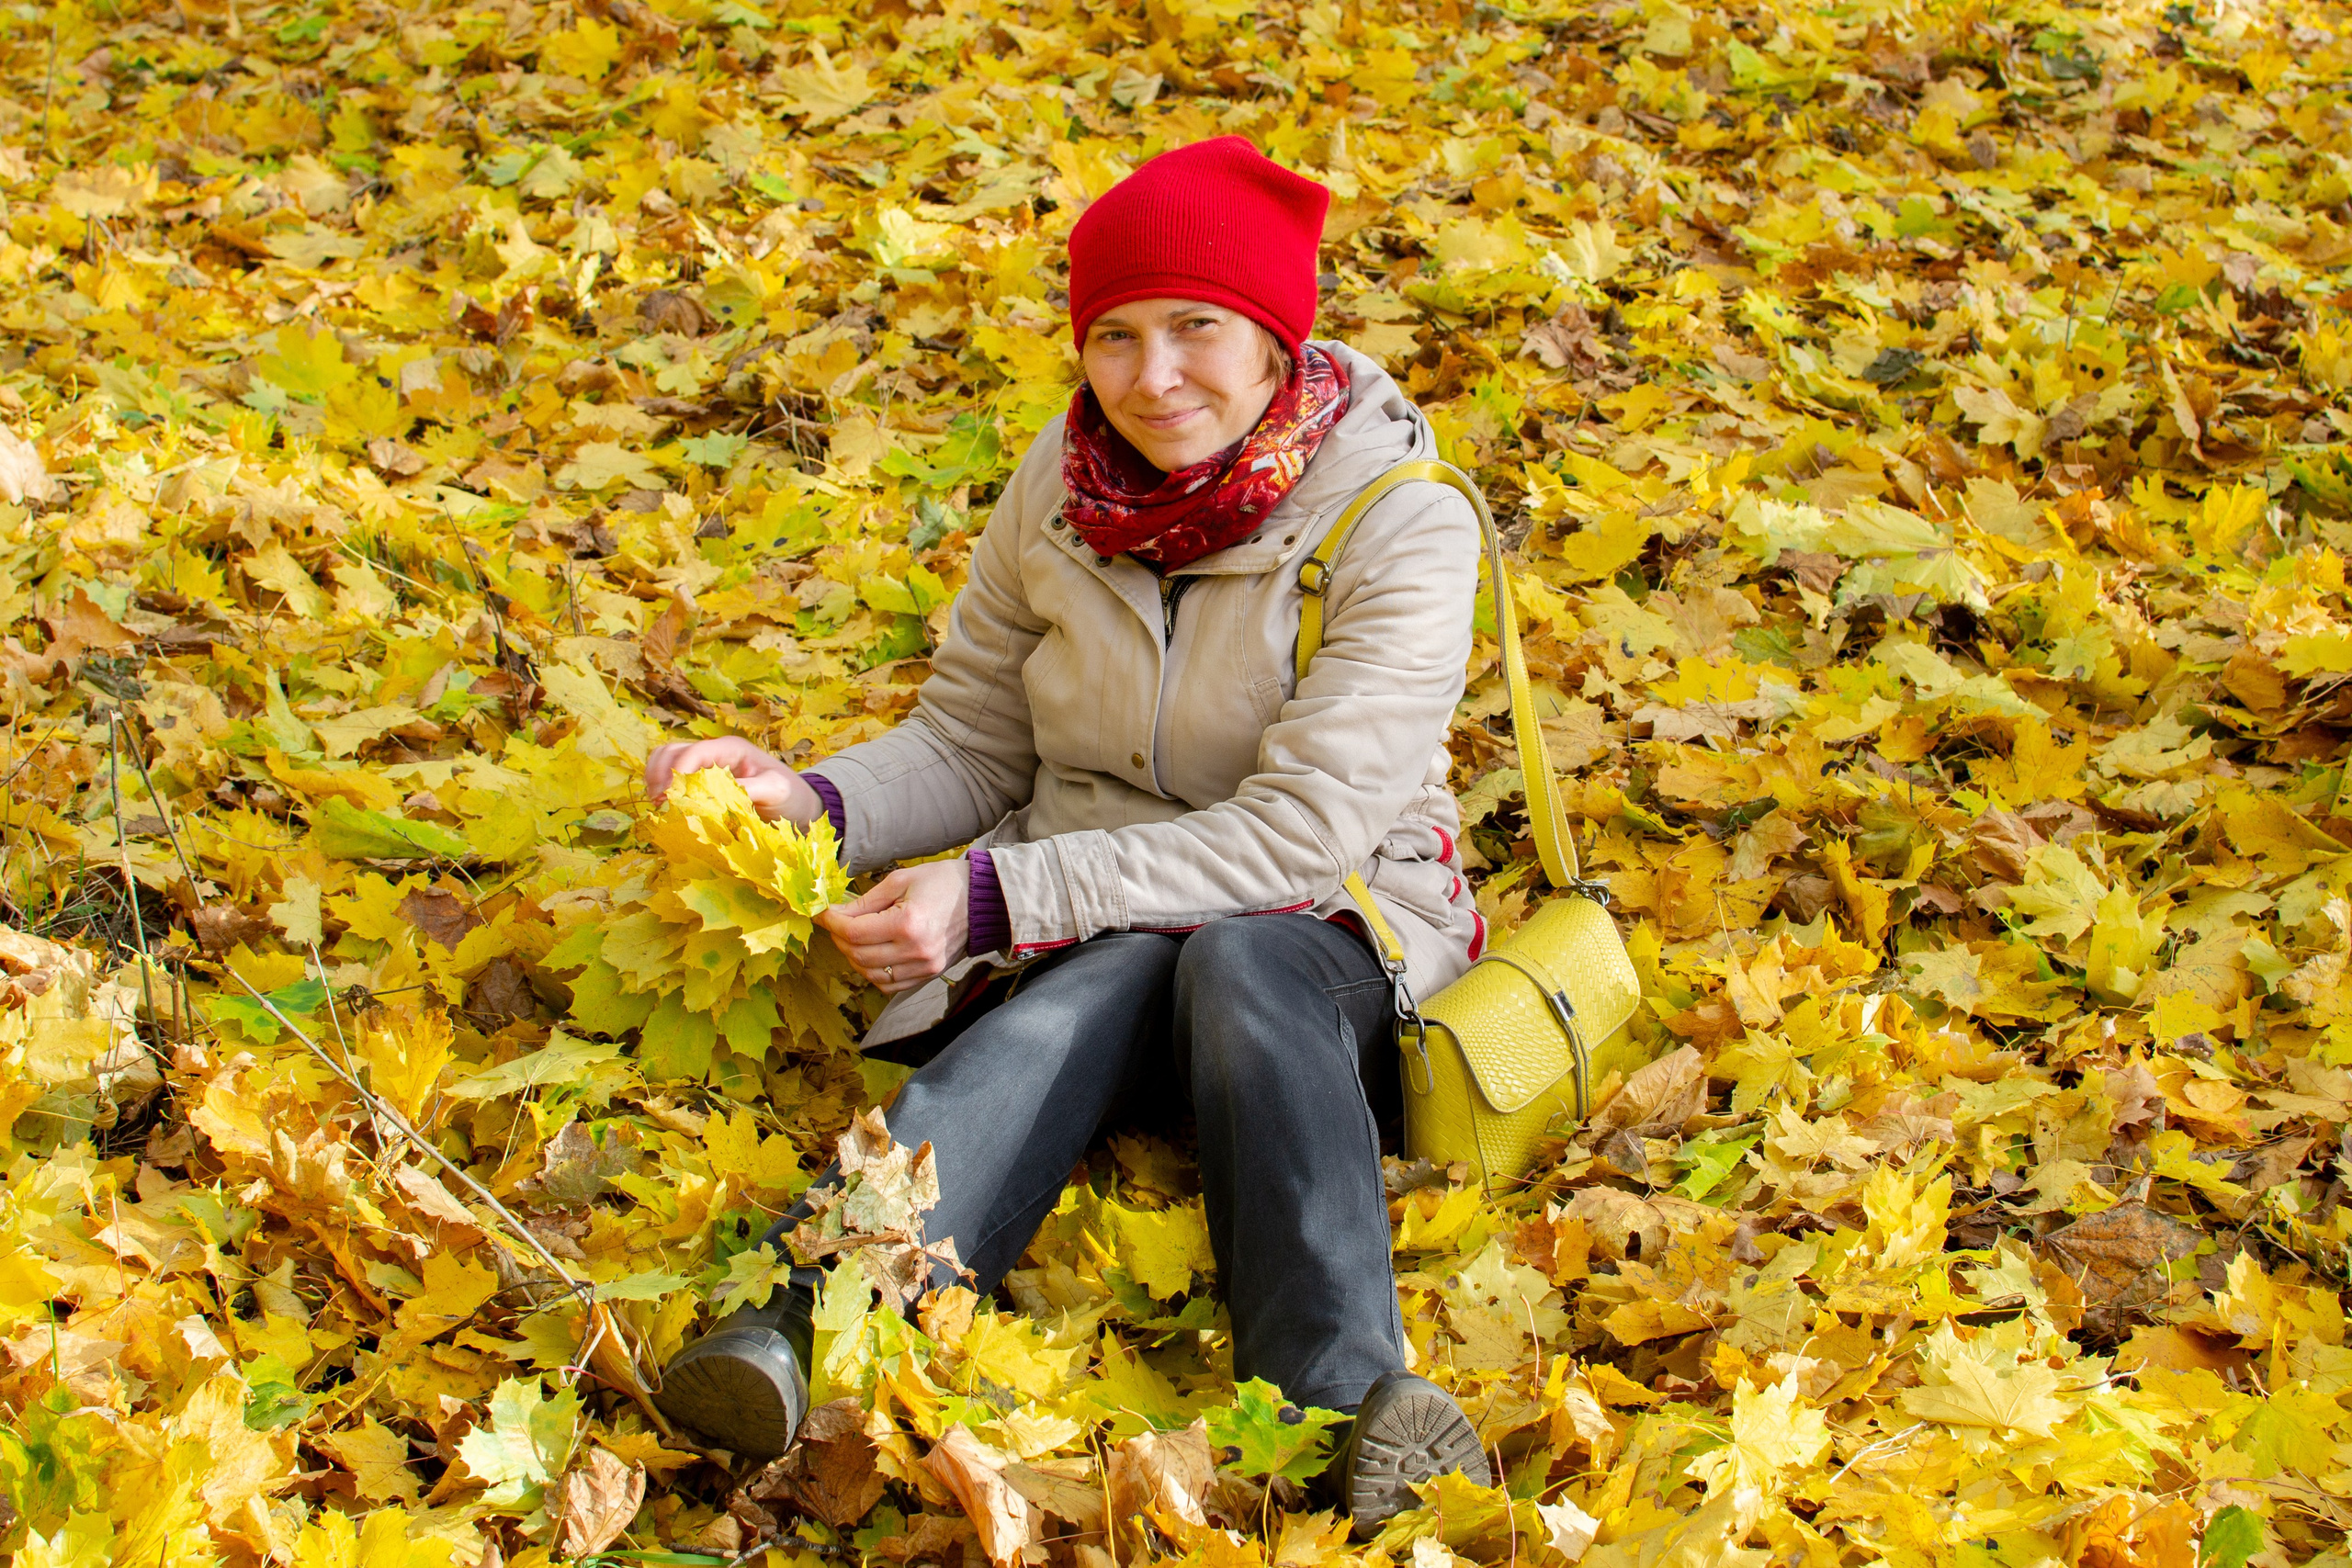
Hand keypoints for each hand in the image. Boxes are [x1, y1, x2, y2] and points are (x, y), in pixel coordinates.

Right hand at [645, 736, 821, 825]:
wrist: (797, 805)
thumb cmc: (790, 795)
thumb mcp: (776, 790)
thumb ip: (749, 789)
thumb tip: (713, 797)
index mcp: (731, 748)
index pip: (694, 751)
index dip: (677, 772)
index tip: (669, 797)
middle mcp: (714, 752)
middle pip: (672, 752)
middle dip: (660, 775)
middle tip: (659, 803)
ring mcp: (705, 765)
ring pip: (666, 761)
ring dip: (656, 779)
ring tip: (658, 804)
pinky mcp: (701, 780)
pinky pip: (672, 776)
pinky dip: (662, 787)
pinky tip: (665, 806)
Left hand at [815, 860, 970, 993]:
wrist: (983, 899)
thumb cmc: (943, 883)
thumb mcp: (901, 880)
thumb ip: (866, 901)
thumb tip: (836, 913)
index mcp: (908, 924)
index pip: (853, 932)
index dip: (831, 923)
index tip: (823, 913)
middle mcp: (916, 951)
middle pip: (858, 956)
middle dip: (838, 939)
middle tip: (835, 923)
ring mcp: (924, 967)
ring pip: (870, 975)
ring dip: (854, 957)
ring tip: (852, 937)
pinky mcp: (929, 975)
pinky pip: (889, 985)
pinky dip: (873, 973)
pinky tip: (871, 953)